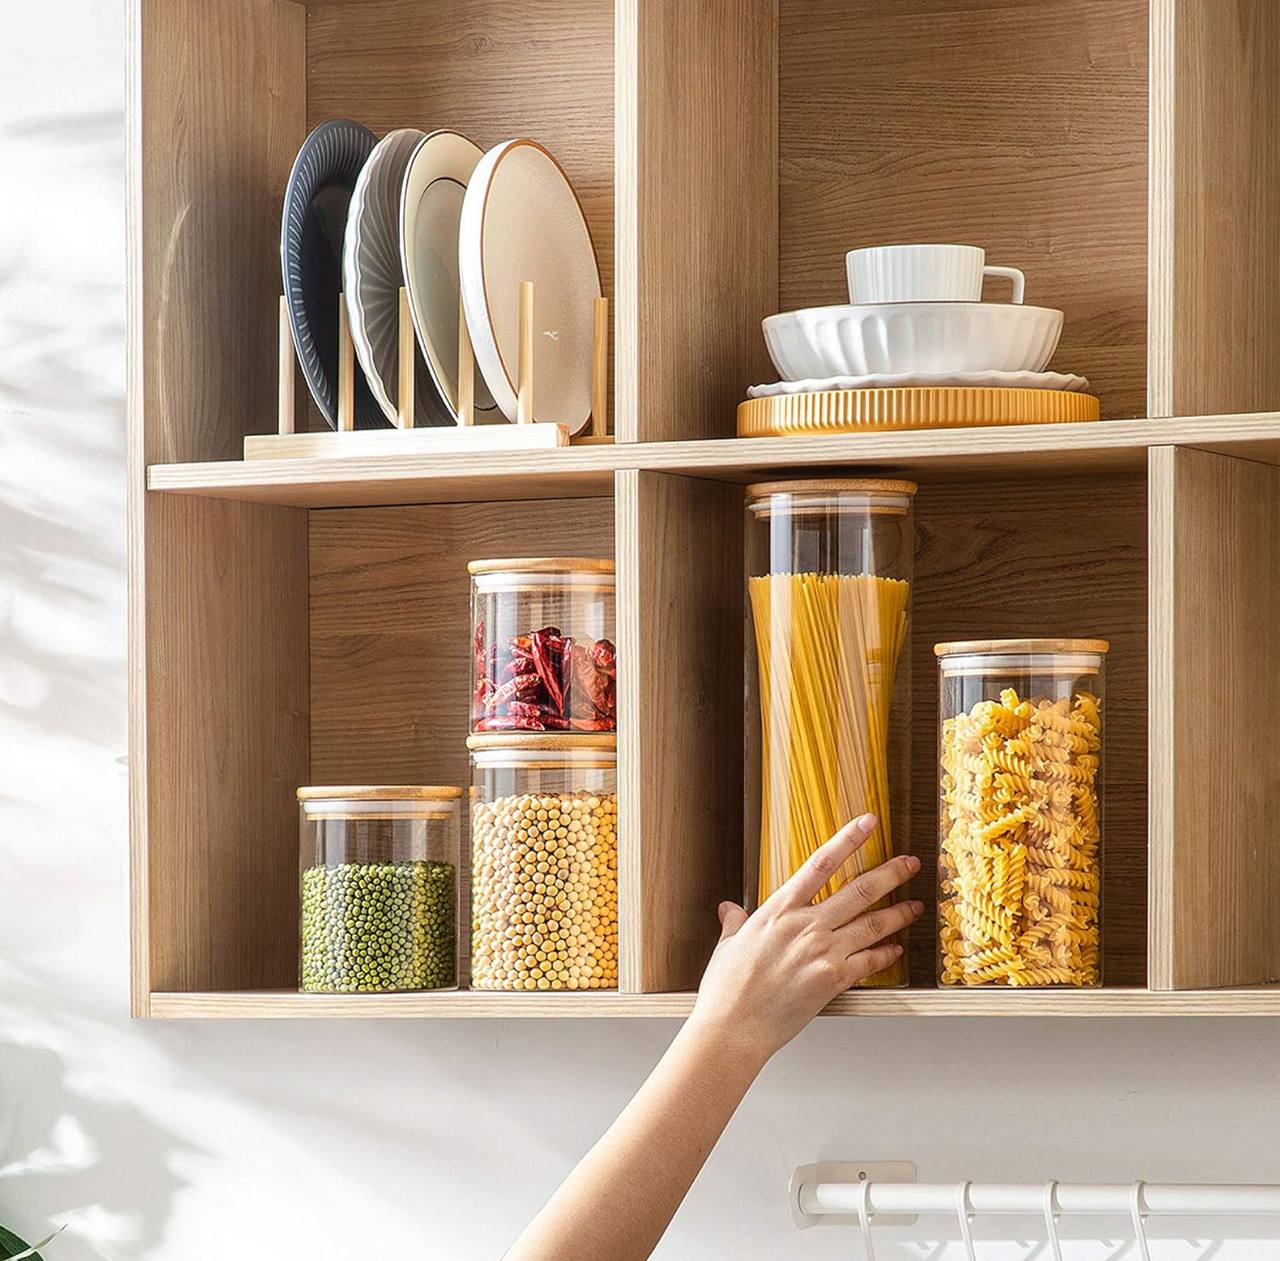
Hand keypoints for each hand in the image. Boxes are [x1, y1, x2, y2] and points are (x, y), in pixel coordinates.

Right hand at [688, 814, 922, 1067]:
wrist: (733, 1028)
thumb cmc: (726, 989)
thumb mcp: (728, 945)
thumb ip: (734, 921)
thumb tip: (729, 908)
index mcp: (778, 910)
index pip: (820, 863)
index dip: (847, 839)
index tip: (867, 823)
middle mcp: (805, 926)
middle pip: (859, 891)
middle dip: (891, 873)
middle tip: (910, 862)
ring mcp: (822, 953)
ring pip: (872, 925)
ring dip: (899, 913)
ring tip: (916, 905)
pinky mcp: (833, 981)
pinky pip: (869, 961)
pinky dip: (886, 953)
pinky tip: (896, 948)